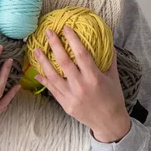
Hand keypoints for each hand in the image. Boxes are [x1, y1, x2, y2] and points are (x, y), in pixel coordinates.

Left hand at [33, 27, 130, 142]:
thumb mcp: (113, 77)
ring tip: (36, 50)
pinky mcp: (65, 105)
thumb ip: (109, 59)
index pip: (81, 54)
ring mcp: (71, 97)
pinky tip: (37, 72)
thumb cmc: (113, 97)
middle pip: (64, 62)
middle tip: (48, 32)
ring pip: (53, 76)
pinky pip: (52, 90)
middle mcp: (81, 86)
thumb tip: (107, 41)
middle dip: (55, 45)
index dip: (72, 39)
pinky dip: (44, 80)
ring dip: (43, 62)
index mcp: (94, 77)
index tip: (66, 28)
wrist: (109, 123)